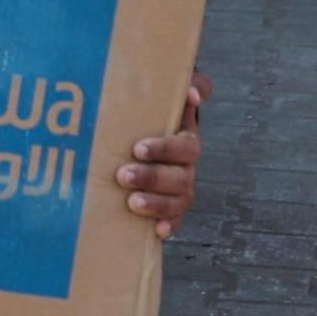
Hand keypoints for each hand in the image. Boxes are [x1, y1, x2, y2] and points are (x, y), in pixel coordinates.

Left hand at [115, 72, 207, 240]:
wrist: (136, 137)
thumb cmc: (147, 112)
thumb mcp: (157, 95)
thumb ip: (179, 84)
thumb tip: (194, 93)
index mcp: (183, 137)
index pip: (184, 143)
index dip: (166, 147)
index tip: (139, 148)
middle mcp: (185, 164)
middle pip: (180, 174)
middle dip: (152, 176)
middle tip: (122, 174)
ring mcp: (180, 187)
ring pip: (180, 198)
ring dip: (157, 202)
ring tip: (132, 202)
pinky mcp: (171, 207)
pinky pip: (177, 219)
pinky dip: (170, 224)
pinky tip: (158, 230)